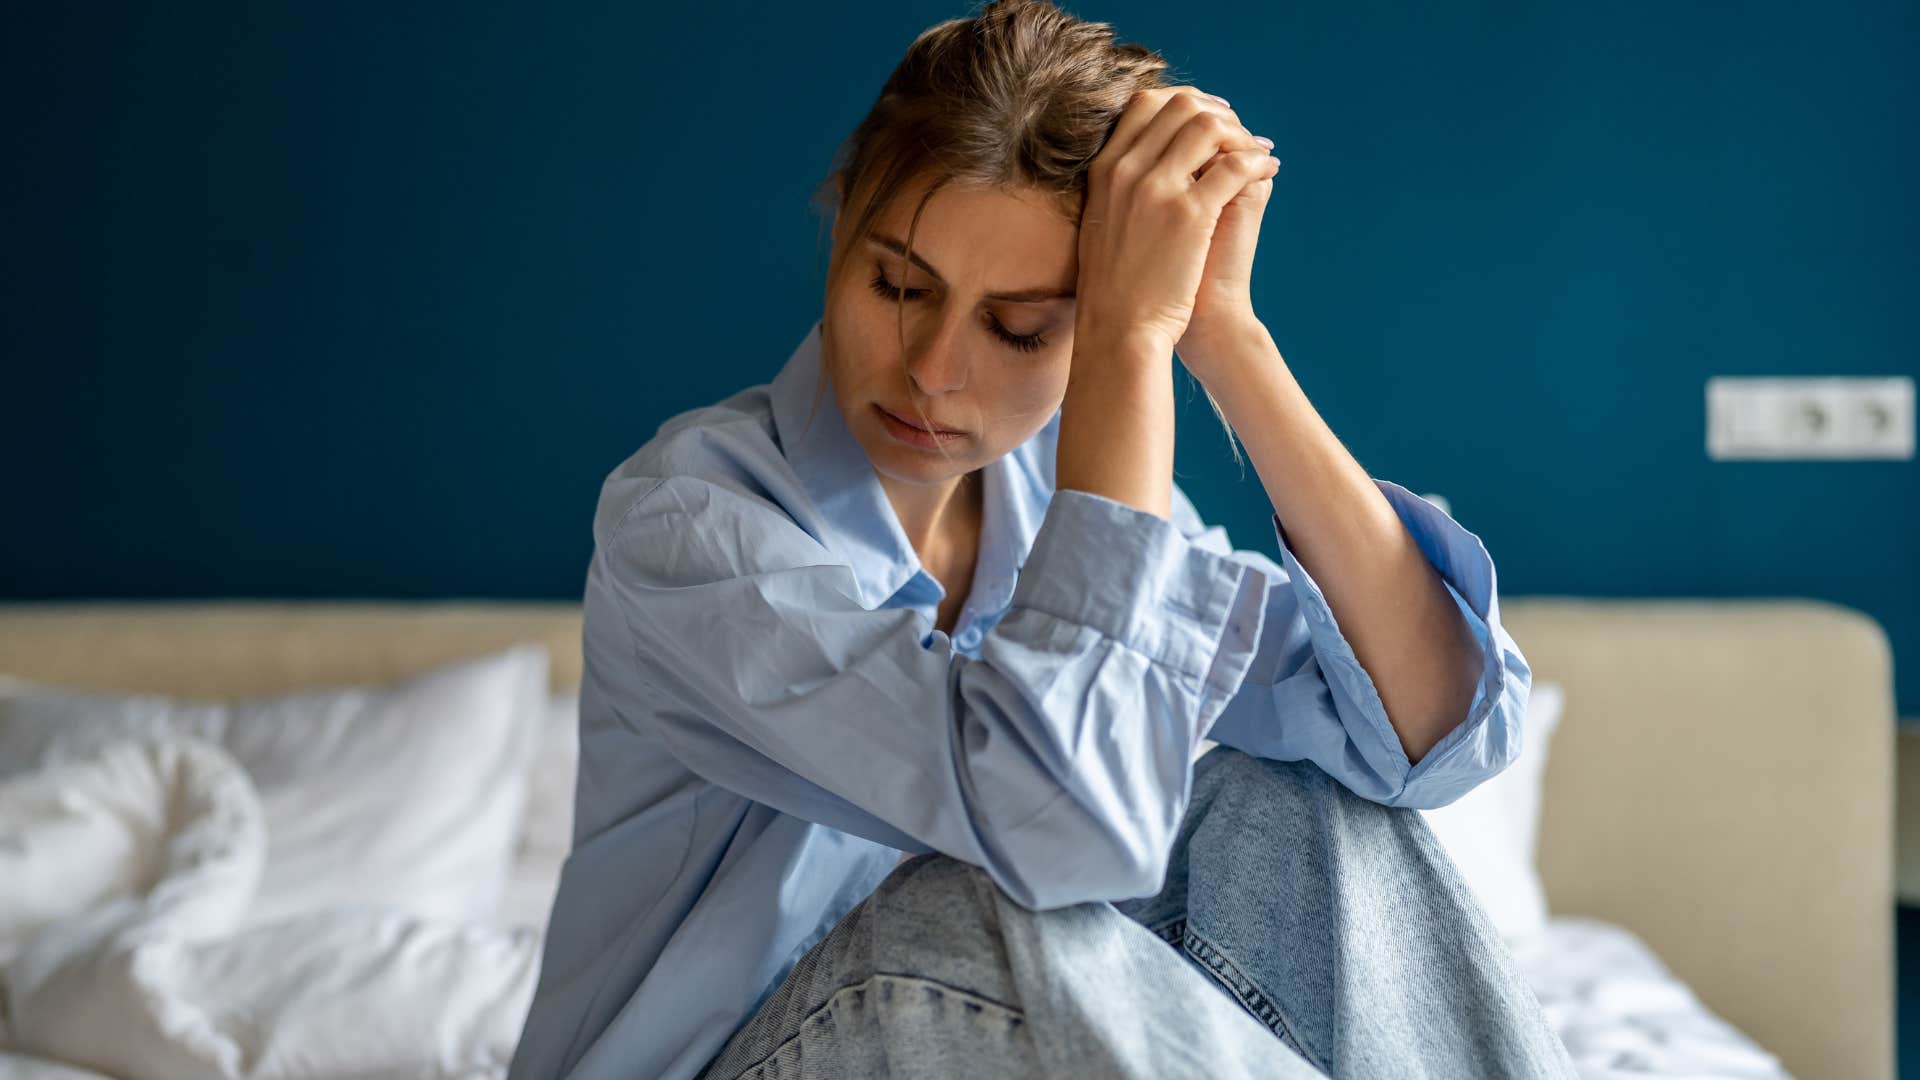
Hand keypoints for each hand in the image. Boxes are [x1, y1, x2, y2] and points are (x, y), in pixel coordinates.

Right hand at [1074, 85, 1280, 361]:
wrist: (1120, 330)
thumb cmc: (1116, 287)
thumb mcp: (1102, 224)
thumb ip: (1121, 187)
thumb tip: (1149, 161)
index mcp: (1104, 170)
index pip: (1144, 103)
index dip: (1184, 100)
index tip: (1208, 115)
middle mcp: (1126, 171)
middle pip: (1179, 105)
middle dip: (1218, 111)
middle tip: (1240, 131)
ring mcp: (1157, 189)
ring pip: (1209, 126)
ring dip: (1240, 133)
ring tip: (1256, 151)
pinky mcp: (1189, 214)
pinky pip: (1236, 166)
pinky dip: (1259, 161)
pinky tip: (1269, 169)